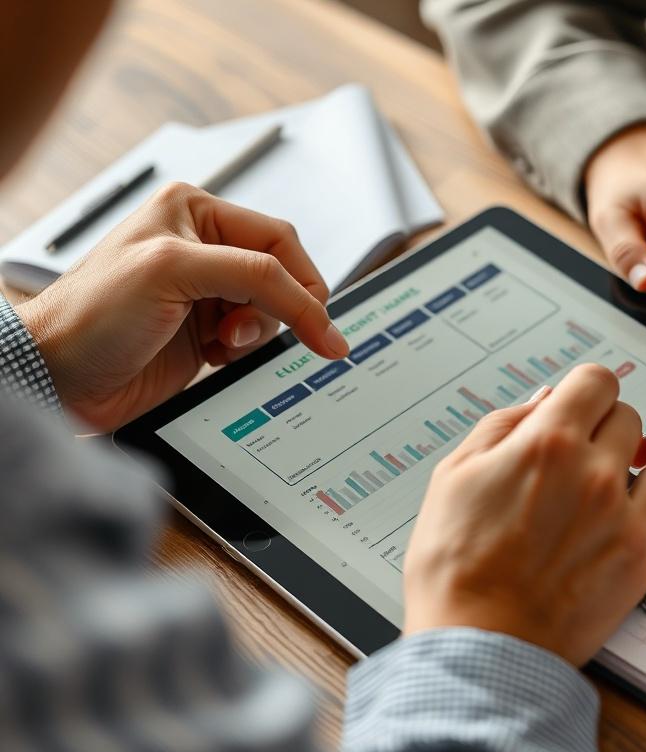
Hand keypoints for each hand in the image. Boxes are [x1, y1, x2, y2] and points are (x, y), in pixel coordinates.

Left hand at [16, 183, 348, 431]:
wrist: (56, 378)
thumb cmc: (90, 313)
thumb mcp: (175, 271)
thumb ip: (252, 275)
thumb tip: (313, 305)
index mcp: (194, 212)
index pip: (278, 239)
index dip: (304, 281)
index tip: (322, 324)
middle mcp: (204, 248)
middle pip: (281, 276)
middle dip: (277, 308)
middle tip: (252, 331)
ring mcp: (207, 293)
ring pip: (273, 311)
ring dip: (257, 333)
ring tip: (221, 343)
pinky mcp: (206, 333)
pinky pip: (255, 339)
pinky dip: (246, 352)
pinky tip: (214, 355)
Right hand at [403, 364, 645, 665]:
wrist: (480, 646)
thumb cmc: (455, 569)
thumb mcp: (453, 476)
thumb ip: (501, 426)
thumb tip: (540, 401)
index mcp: (545, 442)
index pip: (592, 381)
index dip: (581, 387)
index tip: (574, 399)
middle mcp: (592, 469)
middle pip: (618, 413)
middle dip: (597, 418)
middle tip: (577, 440)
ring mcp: (622, 511)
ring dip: (634, 436)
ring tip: (634, 436)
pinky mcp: (638, 551)